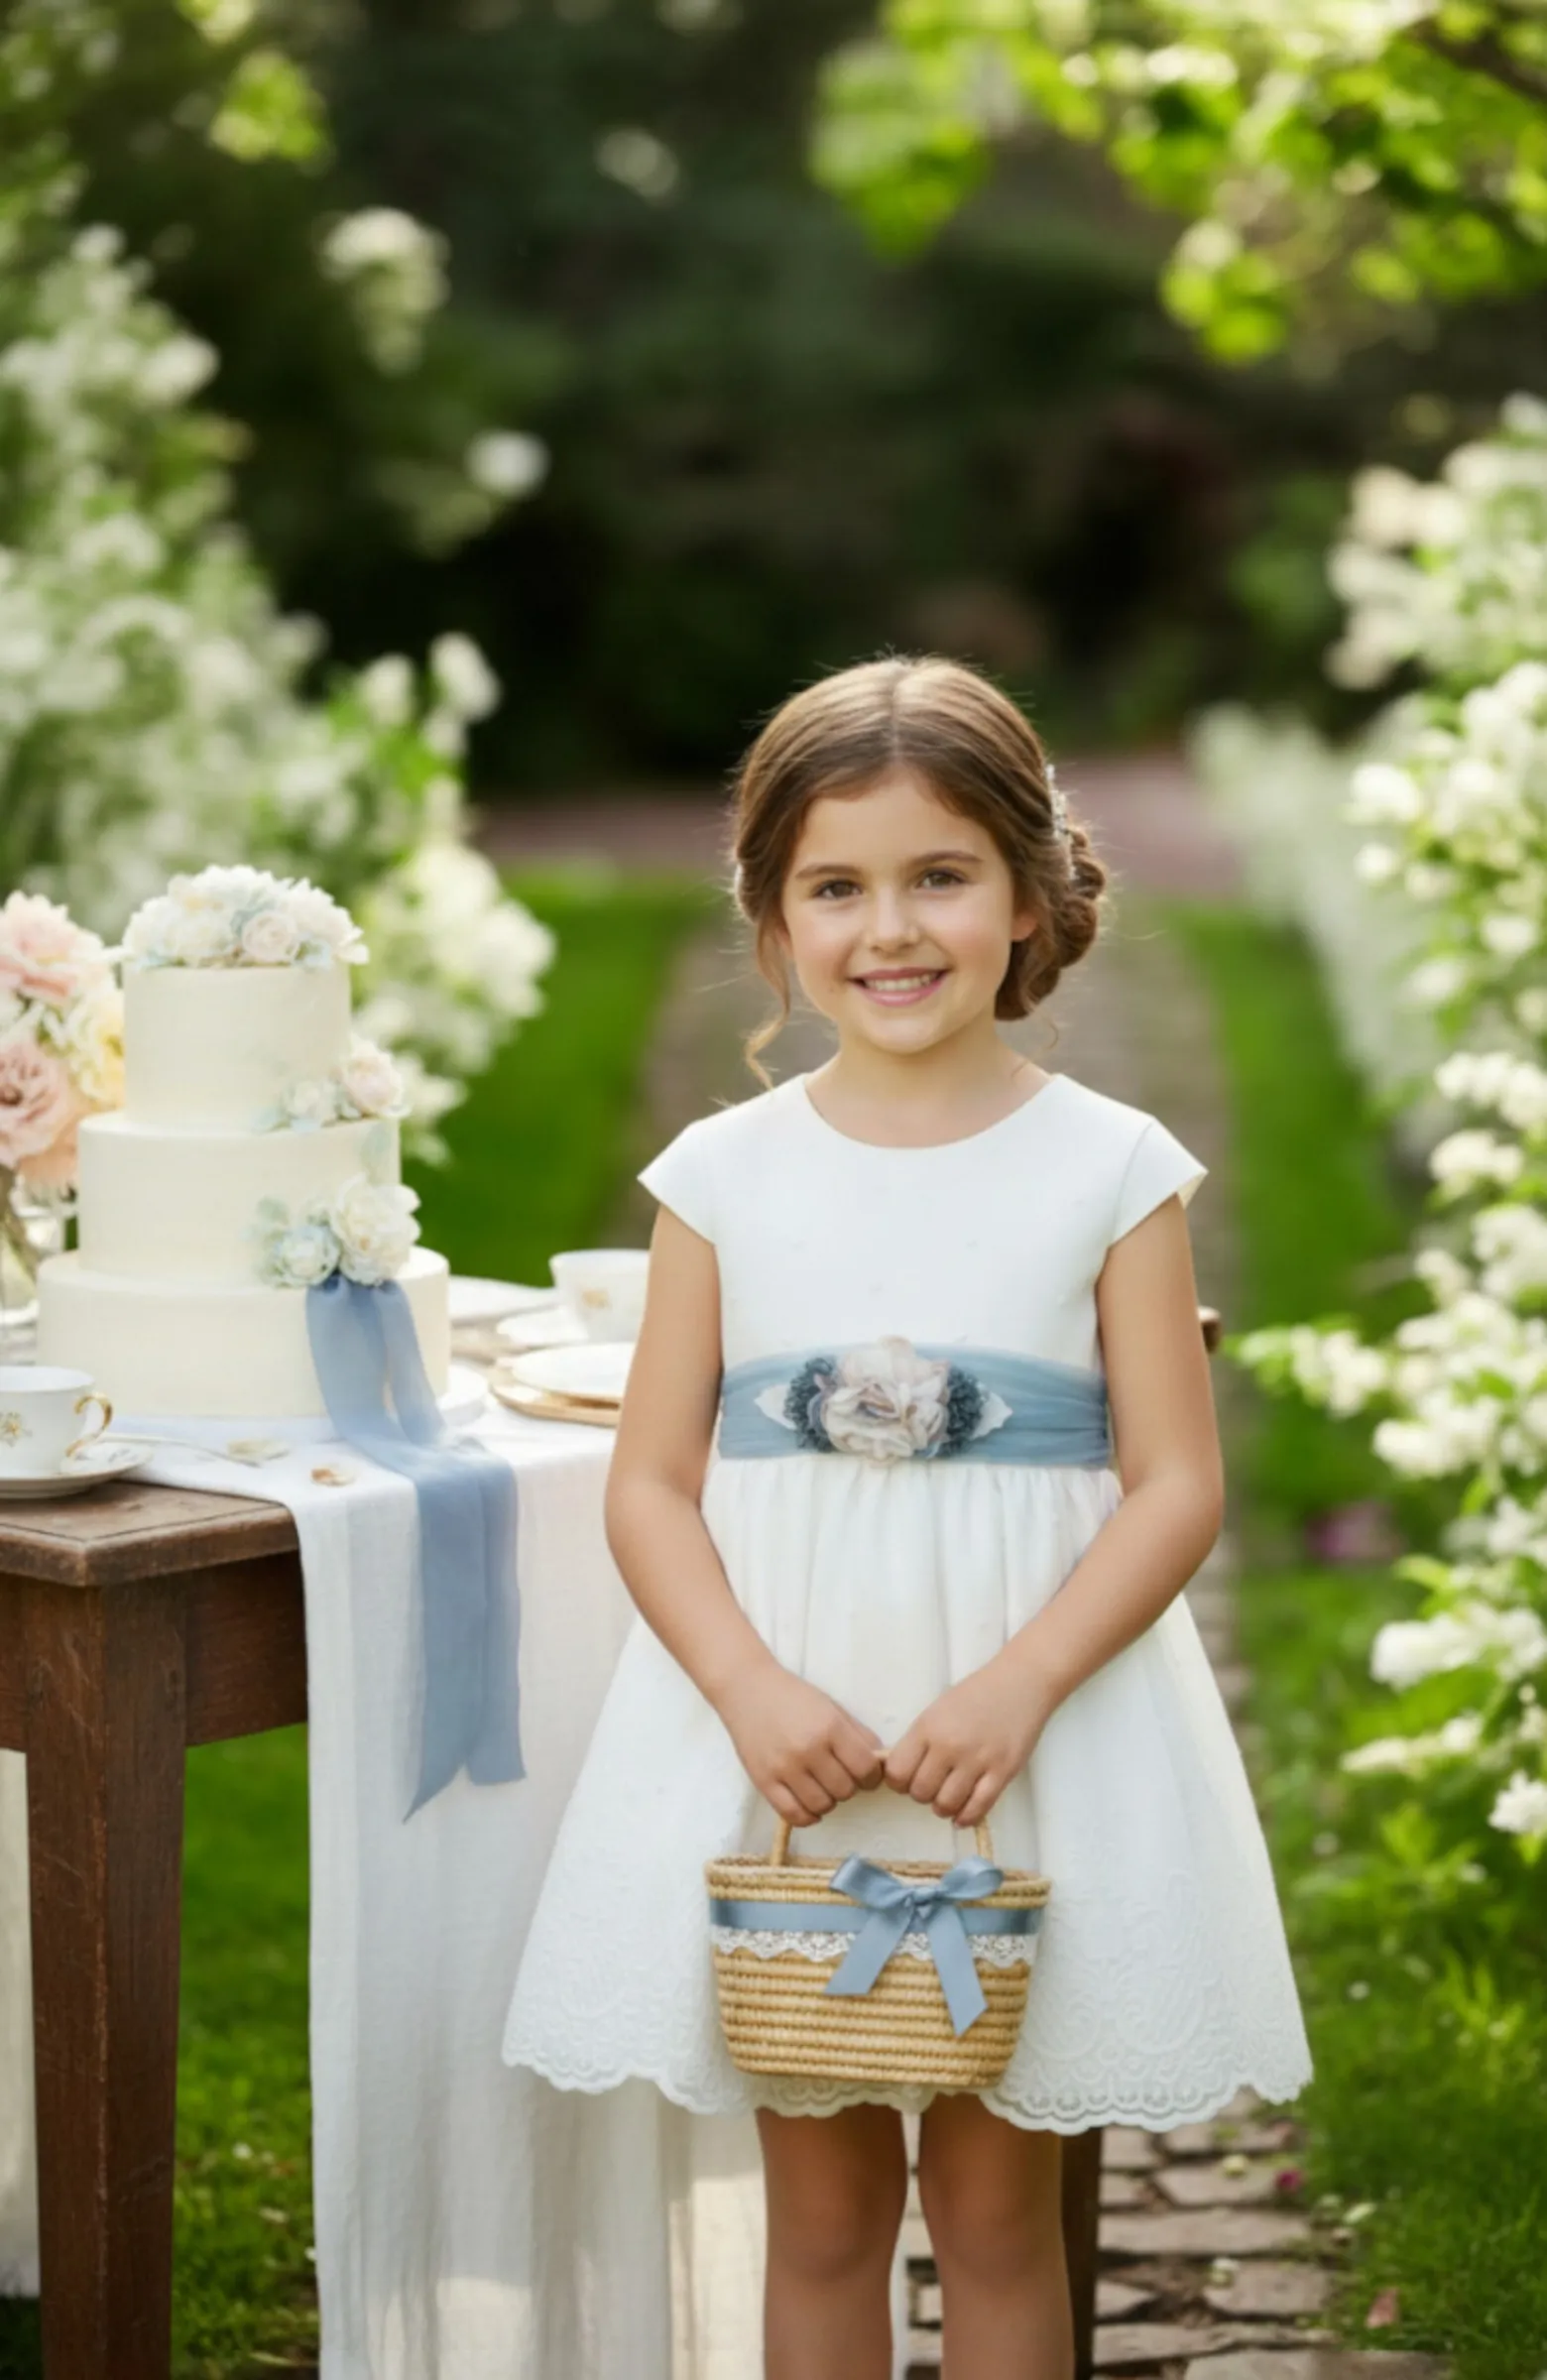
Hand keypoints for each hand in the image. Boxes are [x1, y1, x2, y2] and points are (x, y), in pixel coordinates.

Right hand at [715, 1659, 884, 1828]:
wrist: (747, 1689)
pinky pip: (794, 1815)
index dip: (872, 1776)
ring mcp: (784, 1768)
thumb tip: (880, 1764)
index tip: (866, 1774)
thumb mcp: (832, 1707)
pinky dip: (808, 1816)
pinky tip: (809, 1803)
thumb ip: (859, 1735)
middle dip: (849, 1786)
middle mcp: (808, 1750)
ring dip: (829, 1800)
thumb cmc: (793, 1696)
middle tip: (840, 1775)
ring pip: (823, 1805)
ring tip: (823, 1786)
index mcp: (829, 1727)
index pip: (866, 1768)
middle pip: (846, 1790)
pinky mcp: (764, 1782)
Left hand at [884, 1655, 1053, 1828]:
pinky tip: (963, 1815)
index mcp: (928, 1727)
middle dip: (922, 1795)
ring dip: (943, 1808)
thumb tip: (903, 1773)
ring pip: (946, 1805)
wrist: (1020, 1684)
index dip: (898, 1781)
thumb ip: (920, 1741)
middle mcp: (949, 1746)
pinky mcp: (1002, 1773)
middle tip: (932, 1787)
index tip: (907, 1779)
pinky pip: (977, 1809)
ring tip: (948, 1798)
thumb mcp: (936, 1711)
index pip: (897, 1772)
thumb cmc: (975, 1695)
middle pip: (920, 1792)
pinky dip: (966, 1818)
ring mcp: (977, 1761)